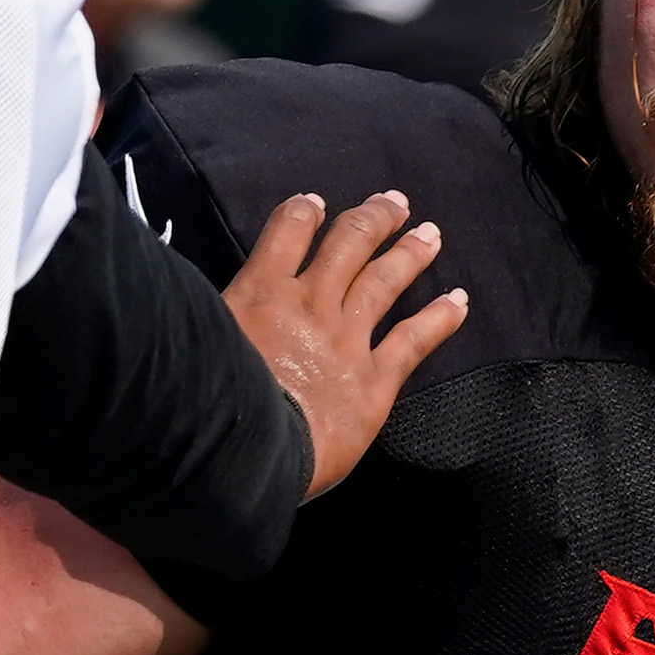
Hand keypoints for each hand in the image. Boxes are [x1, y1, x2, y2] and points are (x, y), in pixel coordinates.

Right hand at [222, 189, 468, 498]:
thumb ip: (212, 313)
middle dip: (373, 218)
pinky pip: (414, 340)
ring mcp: (347, 338)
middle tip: (395, 203)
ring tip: (430, 234)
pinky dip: (440, 318)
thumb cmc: (204, 401)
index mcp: (261, 292)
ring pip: (385, 280)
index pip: (286, 233)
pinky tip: (460, 301)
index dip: (304, 214)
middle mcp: (311, 304)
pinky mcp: (374, 379)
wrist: (241, 452)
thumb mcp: (195, 338)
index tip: (317, 202)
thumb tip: (194, 304)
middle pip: (349, 244)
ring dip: (410, 252)